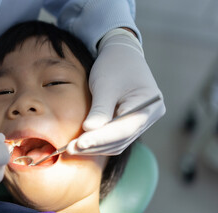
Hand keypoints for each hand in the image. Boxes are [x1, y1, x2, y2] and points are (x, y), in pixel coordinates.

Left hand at [67, 29, 165, 154]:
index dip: (100, 138)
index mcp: (150, 104)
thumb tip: (89, 131)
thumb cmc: (114, 65)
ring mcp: (142, 121)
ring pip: (118, 143)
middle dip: (95, 145)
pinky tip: (83, 144)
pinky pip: (116, 139)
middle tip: (70, 148)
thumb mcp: (105, 85)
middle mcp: (150, 116)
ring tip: (73, 148)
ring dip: (96, 147)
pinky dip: (99, 142)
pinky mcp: (131, 123)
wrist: (122, 54)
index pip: (124, 129)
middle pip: (121, 139)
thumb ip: (100, 109)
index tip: (79, 143)